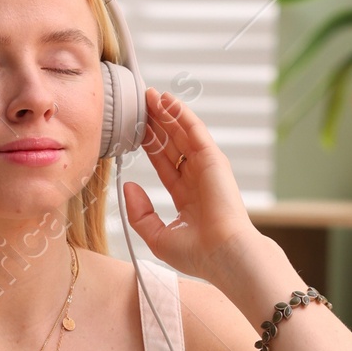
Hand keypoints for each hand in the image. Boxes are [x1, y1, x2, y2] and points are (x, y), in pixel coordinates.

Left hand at [120, 88, 254, 282]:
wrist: (223, 255)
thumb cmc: (197, 254)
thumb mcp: (157, 236)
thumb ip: (139, 213)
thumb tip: (128, 185)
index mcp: (187, 197)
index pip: (164, 164)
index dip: (150, 145)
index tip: (135, 130)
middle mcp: (197, 180)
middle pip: (172, 144)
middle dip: (157, 124)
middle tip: (140, 104)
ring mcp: (207, 168)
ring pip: (182, 133)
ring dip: (167, 113)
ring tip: (150, 95)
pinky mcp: (214, 160)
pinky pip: (196, 131)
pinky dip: (182, 114)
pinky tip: (168, 100)